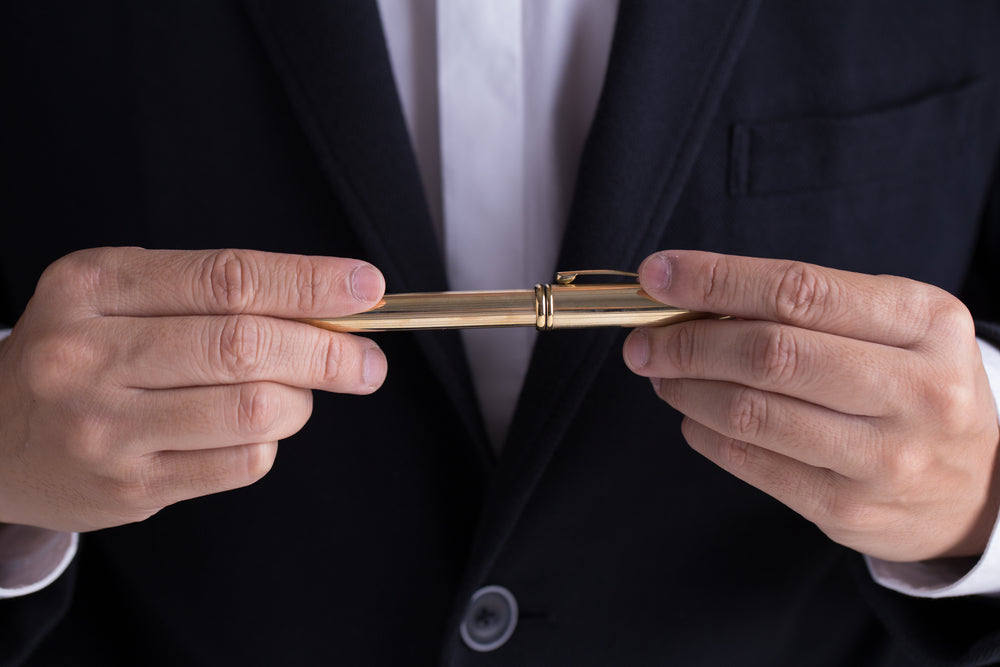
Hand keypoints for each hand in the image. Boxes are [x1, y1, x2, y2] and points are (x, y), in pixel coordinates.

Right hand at [0, 248, 385, 531]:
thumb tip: (333, 308)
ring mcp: (104, 428)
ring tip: (296, 394)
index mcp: (93, 286)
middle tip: (368, 362)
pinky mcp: (128, 487)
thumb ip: (215, 293)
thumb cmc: (83, 352)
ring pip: (253, 411)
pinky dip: (268, 441)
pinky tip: (250, 431)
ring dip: (300, 401)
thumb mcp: (121, 296)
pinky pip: (241, 462)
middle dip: (328, 353)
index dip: (308, 284)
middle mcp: (89, 355)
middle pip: (244, 347)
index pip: (226, 278)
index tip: (367, 289)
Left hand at [623, 250, 999, 561]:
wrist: (976, 485)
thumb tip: (690, 296)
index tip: (656, 274)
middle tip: (643, 341)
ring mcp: (886, 456)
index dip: (715, 278)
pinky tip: (692, 415)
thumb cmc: (912, 383)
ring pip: (752, 411)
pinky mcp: (849, 508)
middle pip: (769, 352)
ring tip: (662, 375)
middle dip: (687, 342)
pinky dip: (704, 432)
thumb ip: (805, 306)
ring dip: (686, 388)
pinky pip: (752, 462)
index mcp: (925, 320)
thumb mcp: (892, 325)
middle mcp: (916, 388)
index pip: (799, 288)